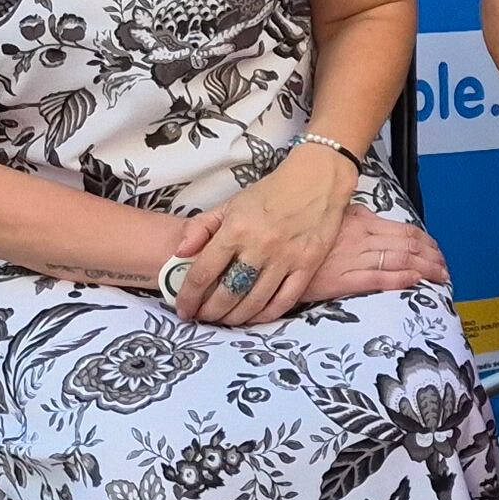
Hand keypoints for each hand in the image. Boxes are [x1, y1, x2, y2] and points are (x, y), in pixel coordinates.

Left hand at [169, 143, 360, 325]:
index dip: (189, 296)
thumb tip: (180, 253)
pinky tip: (255, 317)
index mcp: (236, 229)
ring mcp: (286, 258)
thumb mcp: (231, 203)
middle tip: (203, 317)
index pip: (203, 272)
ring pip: (255, 301)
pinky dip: (267, 315)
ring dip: (235, 318)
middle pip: (228, 293)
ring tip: (225, 320)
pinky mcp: (308, 265)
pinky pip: (285, 300)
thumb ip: (201, 227)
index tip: (183, 309)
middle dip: (210, 312)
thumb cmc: (271, 191)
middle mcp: (259, 246)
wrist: (318, 179)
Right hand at [307, 212, 449, 301]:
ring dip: (424, 268)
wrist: (272, 254)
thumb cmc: (302, 235)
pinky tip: (416, 280)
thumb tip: (375, 219)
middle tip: (445, 268)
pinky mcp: (341, 278)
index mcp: (360, 221)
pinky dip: (400, 278)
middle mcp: (360, 237)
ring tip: (439, 276)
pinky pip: (377, 277)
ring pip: (398, 260)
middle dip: (431, 257)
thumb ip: (356, 218)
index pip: (403, 230)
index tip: (437, 251)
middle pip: (407, 245)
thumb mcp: (332, 218)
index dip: (425, 242)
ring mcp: (351, 257)